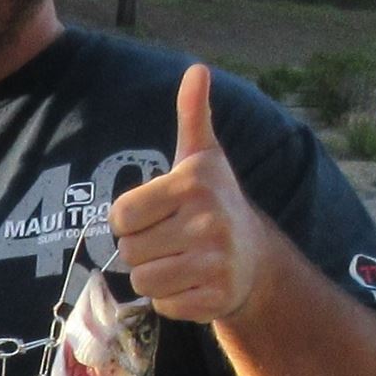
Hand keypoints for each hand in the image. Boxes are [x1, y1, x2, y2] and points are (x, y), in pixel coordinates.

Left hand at [109, 65, 271, 325]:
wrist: (254, 256)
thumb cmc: (214, 202)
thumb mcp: (202, 157)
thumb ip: (193, 115)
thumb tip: (197, 69)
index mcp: (193, 183)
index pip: (121, 216)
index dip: (130, 220)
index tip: (156, 215)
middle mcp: (207, 220)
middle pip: (128, 252)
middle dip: (142, 250)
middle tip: (172, 241)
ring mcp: (214, 262)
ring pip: (142, 281)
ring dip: (154, 276)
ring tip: (180, 261)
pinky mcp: (215, 298)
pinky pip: (162, 306)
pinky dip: (171, 300)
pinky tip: (192, 283)